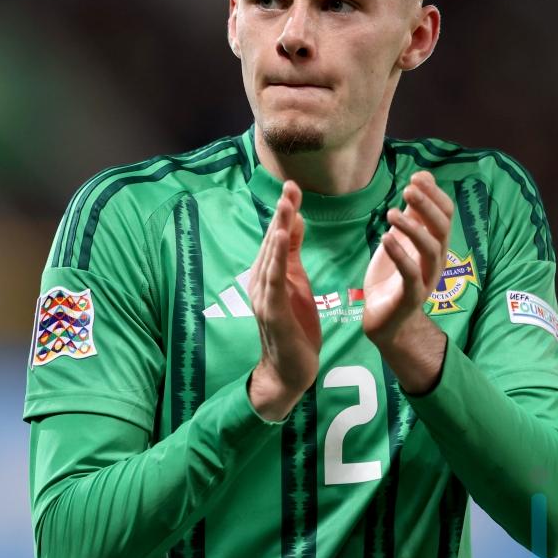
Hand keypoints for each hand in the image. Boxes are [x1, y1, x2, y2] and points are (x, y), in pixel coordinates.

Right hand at [248, 181, 321, 420]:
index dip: (284, 212)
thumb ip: (293, 252)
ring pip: (270, 259)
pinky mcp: (272, 313)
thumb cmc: (294, 326)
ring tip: (285, 207)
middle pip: (272, 243)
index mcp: (268, 274)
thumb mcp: (297, 282)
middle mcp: (260, 282)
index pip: (277, 237)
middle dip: (282, 215)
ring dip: (277, 232)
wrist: (290, 370)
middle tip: (290, 187)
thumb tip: (294, 219)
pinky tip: (280, 242)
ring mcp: (264, 298)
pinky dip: (275, 261)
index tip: (293, 187)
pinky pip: (274, 283)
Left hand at [363, 171, 454, 348]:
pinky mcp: (411, 296)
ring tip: (391, 213)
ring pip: (431, 250)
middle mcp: (436, 260)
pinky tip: (385, 237)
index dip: (434, 195)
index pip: (445, 215)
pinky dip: (400, 254)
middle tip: (408, 189)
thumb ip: (412, 213)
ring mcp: (426, 279)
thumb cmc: (393, 276)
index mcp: (435, 244)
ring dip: (413, 229)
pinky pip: (410, 273)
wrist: (386, 321)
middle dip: (428, 207)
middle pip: (442, 229)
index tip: (417, 177)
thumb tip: (422, 176)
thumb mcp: (401, 239)